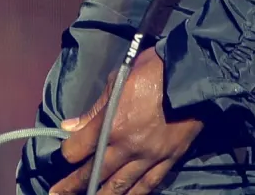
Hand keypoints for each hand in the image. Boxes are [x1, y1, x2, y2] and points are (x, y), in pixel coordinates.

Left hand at [52, 52, 204, 194]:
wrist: (190, 76)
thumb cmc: (150, 72)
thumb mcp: (115, 82)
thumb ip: (94, 111)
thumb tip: (70, 127)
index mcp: (111, 124)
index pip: (78, 149)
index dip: (67, 154)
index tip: (64, 156)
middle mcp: (127, 146)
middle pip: (95, 172)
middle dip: (73, 186)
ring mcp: (149, 156)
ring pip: (121, 185)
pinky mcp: (168, 159)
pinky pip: (149, 184)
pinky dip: (134, 193)